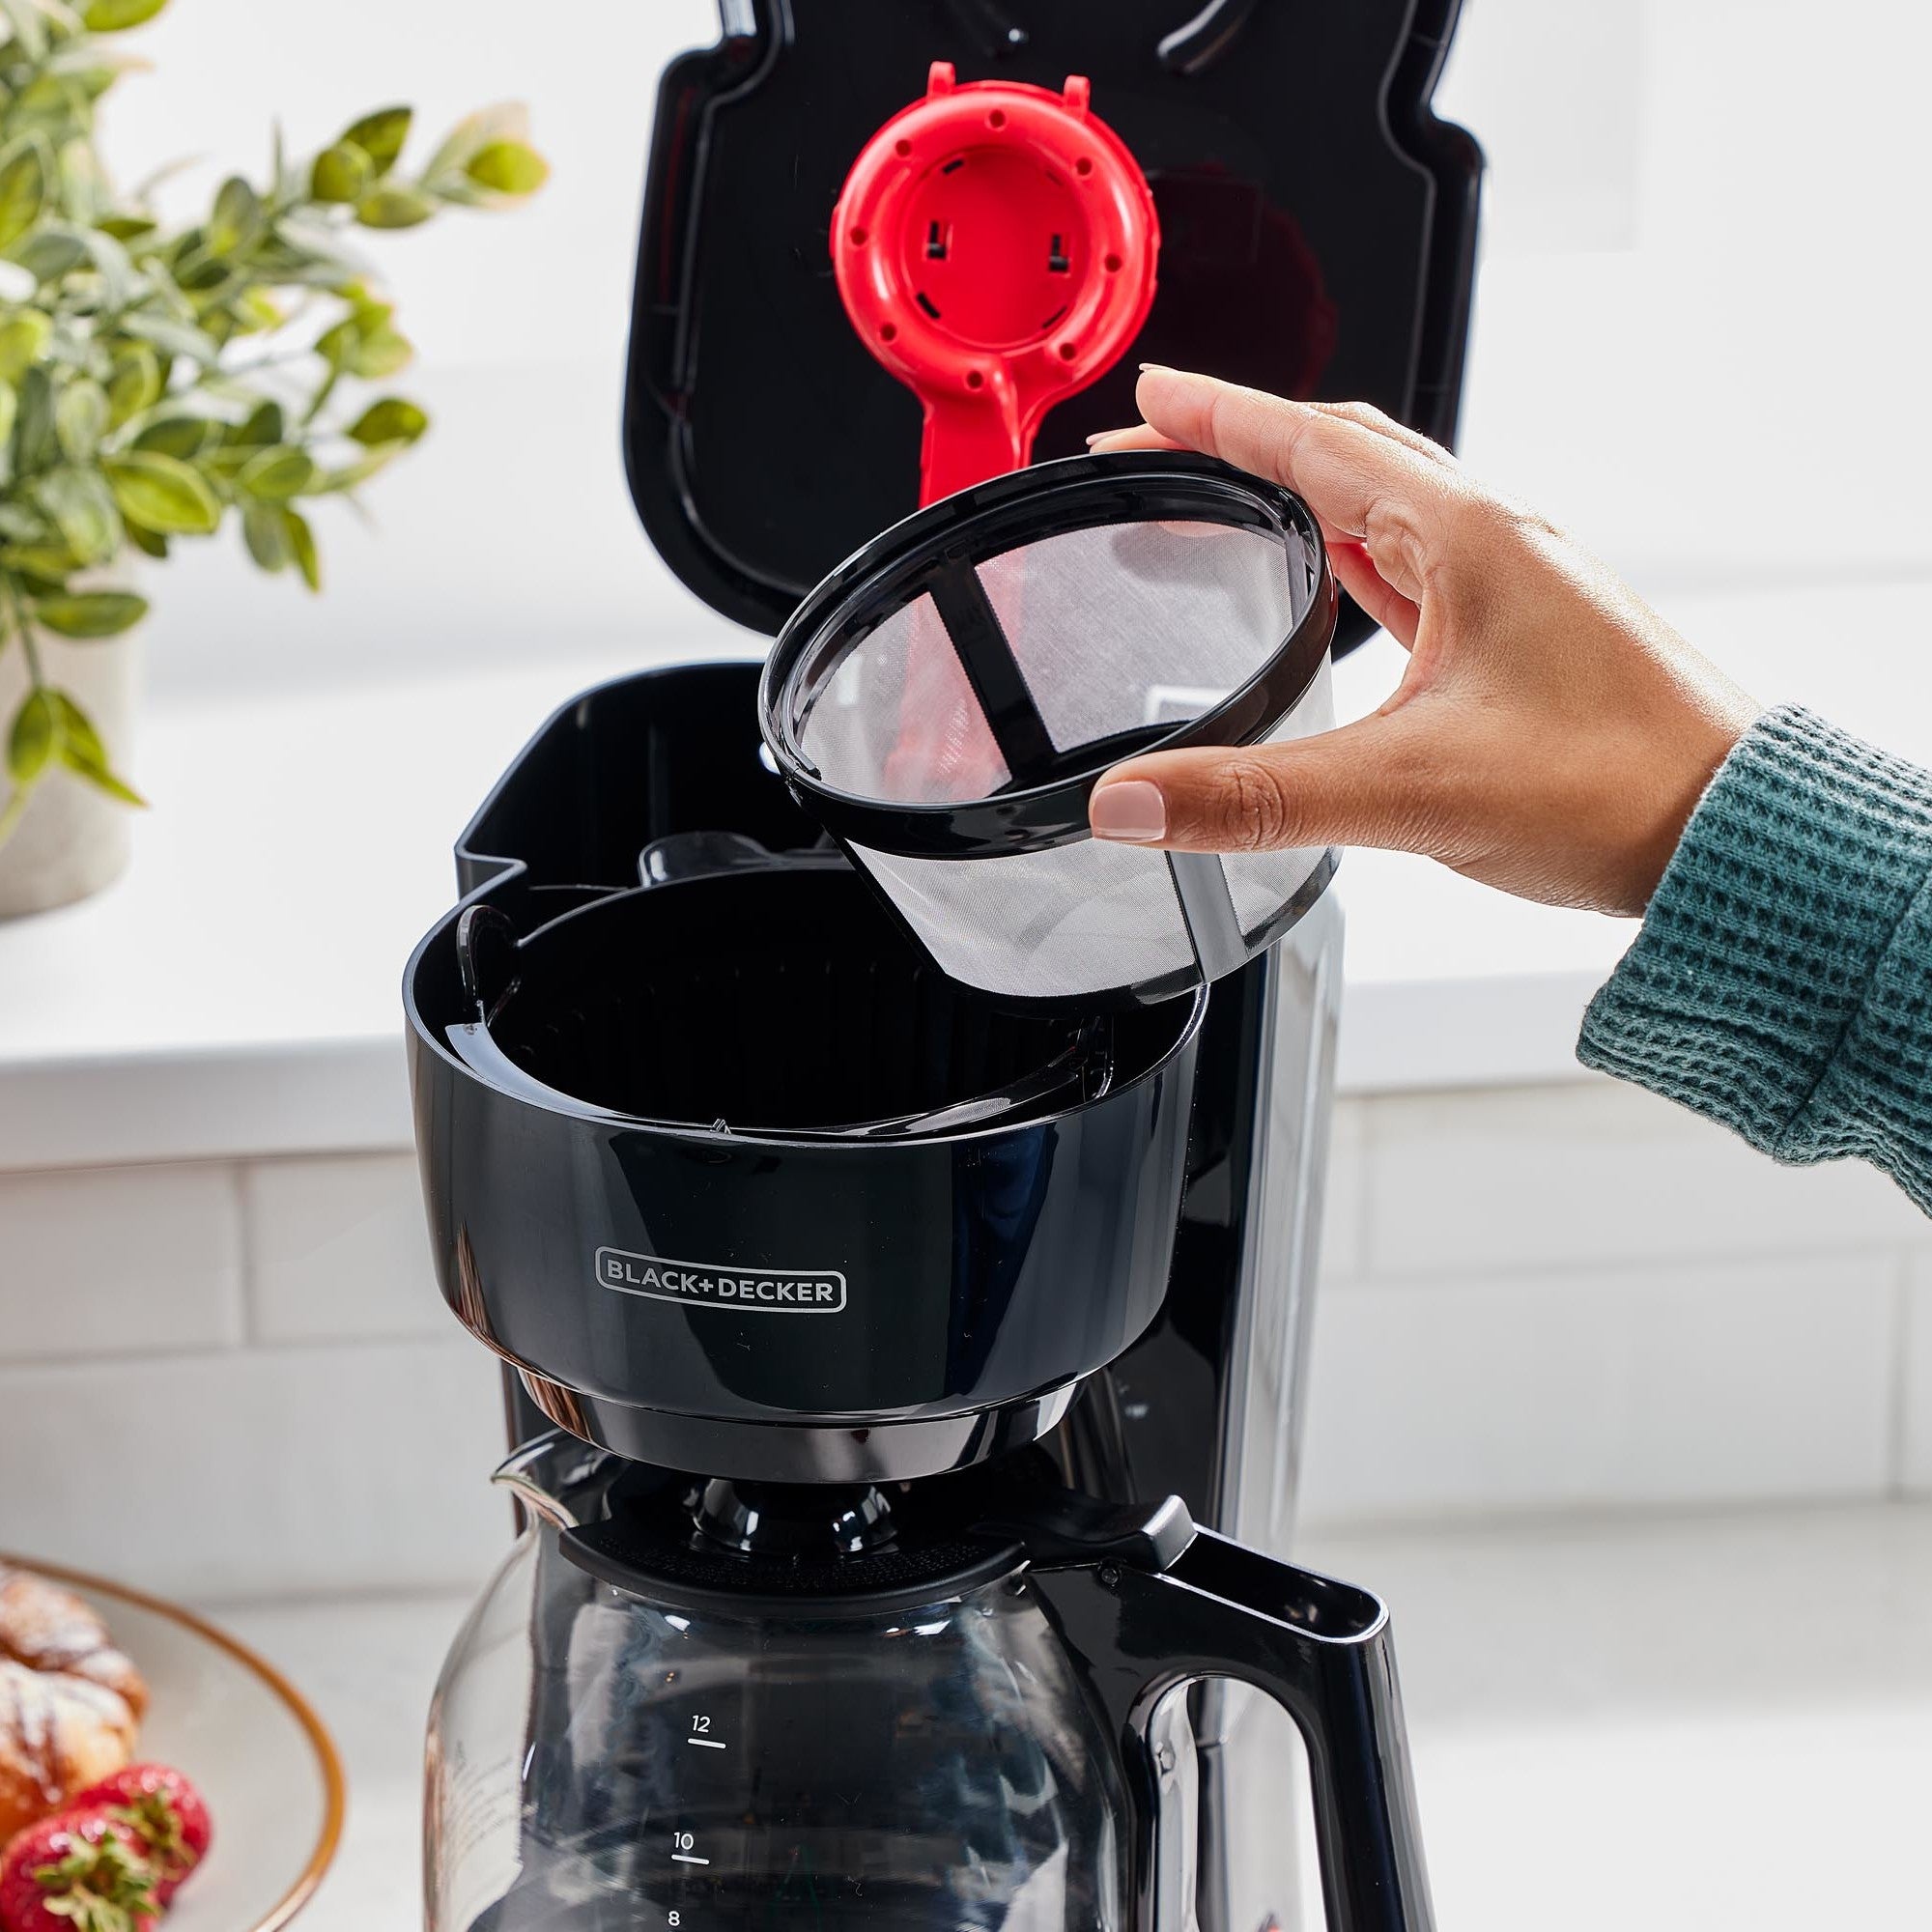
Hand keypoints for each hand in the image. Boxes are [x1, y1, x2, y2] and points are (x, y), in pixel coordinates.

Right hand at [1086, 370, 1759, 915]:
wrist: (1729, 835)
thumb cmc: (1616, 785)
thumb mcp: (1409, 788)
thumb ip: (1256, 797)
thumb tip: (1131, 802)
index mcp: (1469, 537)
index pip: (1314, 443)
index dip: (1220, 414)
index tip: (1151, 392)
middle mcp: (1494, 545)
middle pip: (1345, 456)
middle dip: (1244, 444)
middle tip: (1164, 447)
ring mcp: (1510, 591)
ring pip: (1381, 510)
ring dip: (1297, 496)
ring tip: (1224, 503)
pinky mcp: (1518, 642)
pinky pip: (1414, 573)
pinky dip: (1350, 559)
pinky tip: (1329, 585)